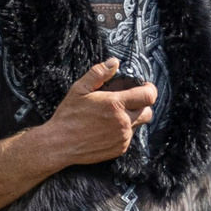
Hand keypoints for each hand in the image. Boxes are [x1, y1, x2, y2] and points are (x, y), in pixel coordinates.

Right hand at [40, 61, 155, 165]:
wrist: (60, 144)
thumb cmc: (68, 116)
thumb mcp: (79, 89)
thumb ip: (99, 73)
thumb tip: (114, 62)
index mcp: (115, 104)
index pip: (148, 96)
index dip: (150, 89)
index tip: (144, 87)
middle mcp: (123, 122)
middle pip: (148, 112)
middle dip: (142, 105)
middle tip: (128, 101)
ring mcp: (123, 137)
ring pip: (138, 125)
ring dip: (131, 118)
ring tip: (113, 115)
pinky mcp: (120, 149)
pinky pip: (129, 137)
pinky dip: (123, 131)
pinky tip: (107, 128)